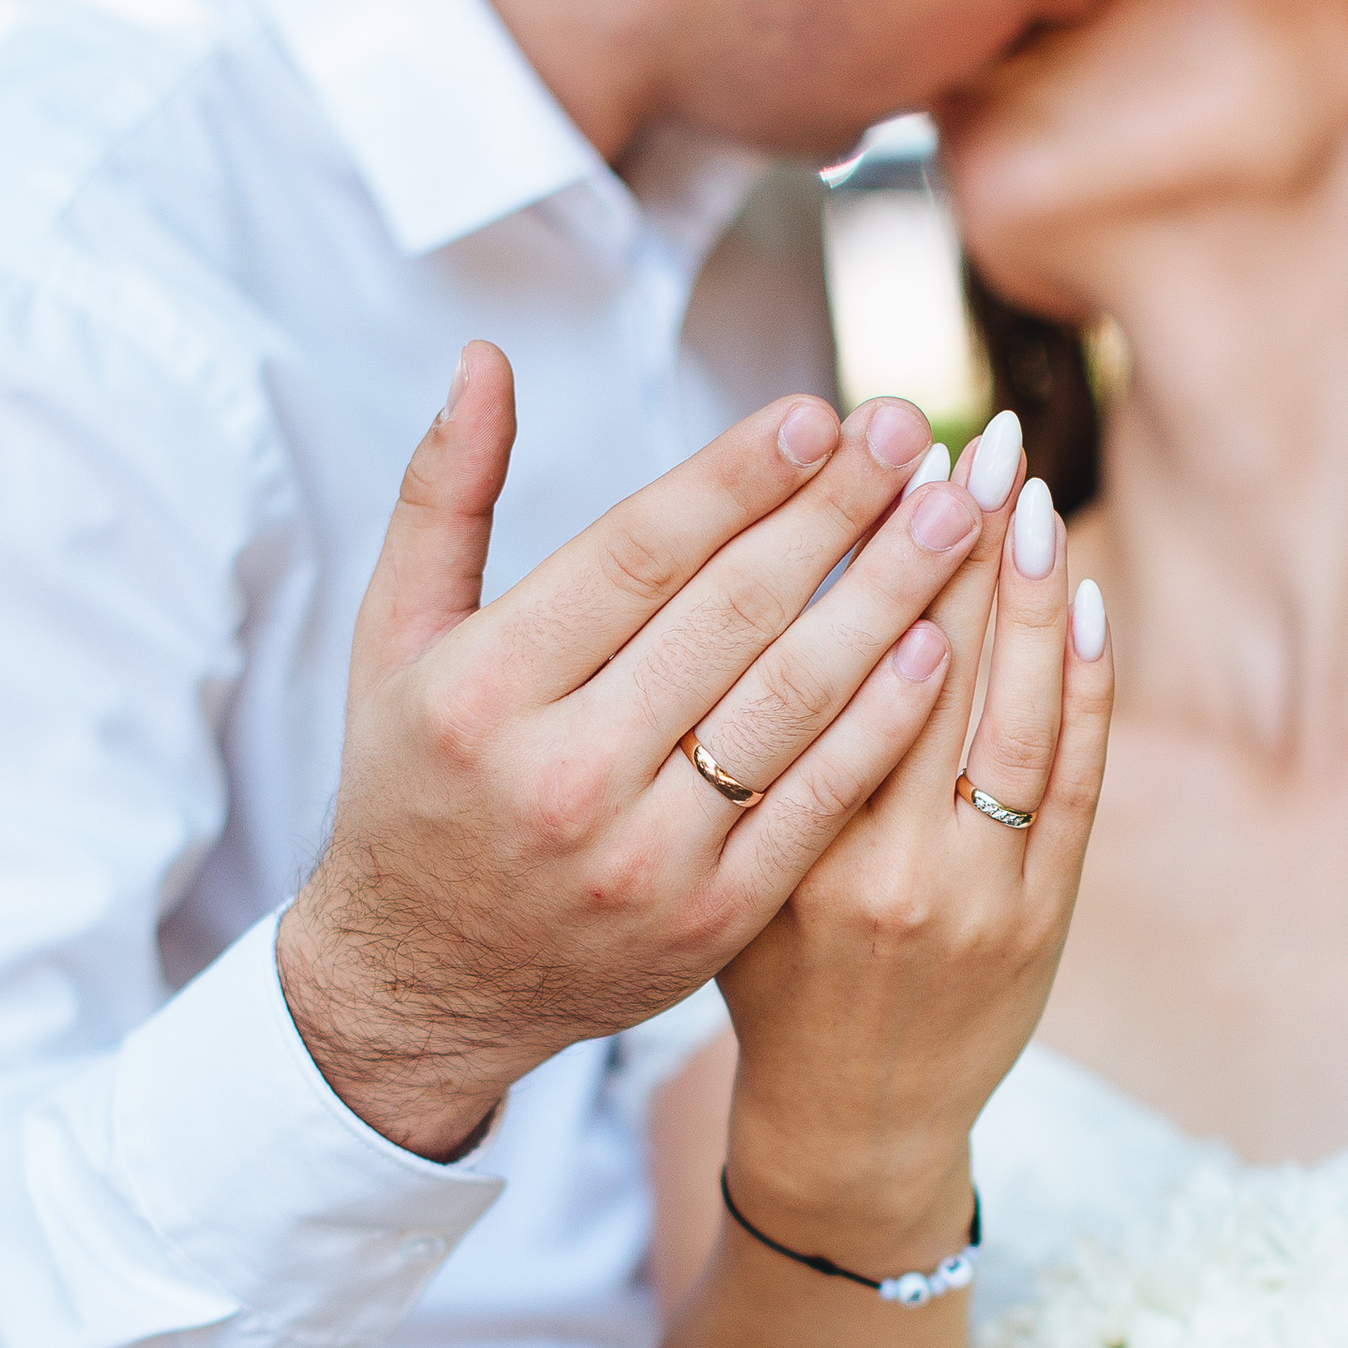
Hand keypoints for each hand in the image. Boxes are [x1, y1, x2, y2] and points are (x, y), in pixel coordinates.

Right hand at [278, 345, 985, 1157]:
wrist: (422, 986)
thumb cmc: (415, 788)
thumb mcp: (394, 643)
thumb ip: (443, 498)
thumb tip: (486, 361)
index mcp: (482, 693)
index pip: (637, 556)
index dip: (738, 478)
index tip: (822, 415)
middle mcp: (559, 777)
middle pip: (729, 617)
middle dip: (834, 515)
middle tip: (911, 436)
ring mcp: (639, 861)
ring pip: (788, 704)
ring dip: (885, 601)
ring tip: (953, 519)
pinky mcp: (704, 926)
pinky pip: (815, 807)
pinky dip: (881, 725)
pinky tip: (942, 648)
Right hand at [713, 413, 1113, 1270]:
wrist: (840, 1122)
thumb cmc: (755, 972)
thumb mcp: (690, 856)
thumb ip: (707, 734)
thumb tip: (740, 564)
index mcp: (749, 850)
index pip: (794, 661)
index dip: (833, 543)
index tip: (858, 447)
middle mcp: (853, 876)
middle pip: (908, 668)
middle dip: (941, 540)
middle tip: (963, 430)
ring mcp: (954, 902)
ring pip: (997, 715)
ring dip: (1019, 591)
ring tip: (1023, 486)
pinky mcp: (1031, 922)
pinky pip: (1068, 782)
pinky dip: (1080, 685)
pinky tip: (1081, 595)